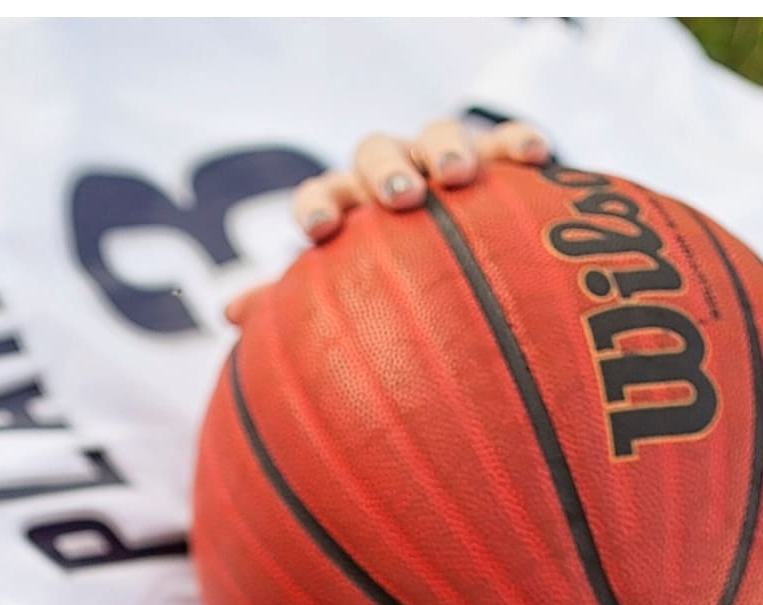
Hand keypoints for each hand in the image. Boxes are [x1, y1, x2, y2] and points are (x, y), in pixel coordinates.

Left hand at [222, 117, 551, 328]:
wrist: (471, 274)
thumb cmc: (397, 298)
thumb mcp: (351, 303)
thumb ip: (296, 306)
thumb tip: (228, 313)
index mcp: (349, 210)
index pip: (321, 195)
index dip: (317, 206)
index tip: (319, 230)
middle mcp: (390, 176)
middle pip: (374, 152)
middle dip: (382, 169)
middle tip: (397, 197)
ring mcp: (441, 163)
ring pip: (437, 133)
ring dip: (444, 147)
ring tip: (456, 176)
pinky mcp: (497, 159)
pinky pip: (506, 141)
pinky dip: (516, 141)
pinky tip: (533, 156)